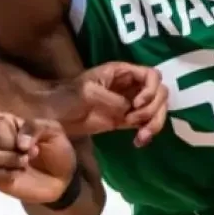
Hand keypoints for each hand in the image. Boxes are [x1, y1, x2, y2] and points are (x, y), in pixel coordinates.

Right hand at [0, 107, 75, 203]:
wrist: (63, 178)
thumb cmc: (56, 150)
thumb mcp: (53, 131)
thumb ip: (35, 127)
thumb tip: (19, 142)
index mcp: (9, 124)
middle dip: (10, 143)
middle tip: (33, 150)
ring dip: (6, 159)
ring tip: (26, 161)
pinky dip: (2, 174)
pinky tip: (18, 174)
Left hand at [47, 62, 167, 145]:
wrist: (53, 115)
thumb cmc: (67, 97)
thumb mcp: (87, 92)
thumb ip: (111, 99)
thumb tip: (130, 110)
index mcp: (123, 72)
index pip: (152, 75)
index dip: (151, 90)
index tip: (137, 104)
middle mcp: (131, 86)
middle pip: (160, 93)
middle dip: (154, 109)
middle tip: (135, 122)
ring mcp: (130, 103)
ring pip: (157, 109)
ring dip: (154, 123)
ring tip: (141, 138)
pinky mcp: (126, 120)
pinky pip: (146, 123)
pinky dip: (148, 133)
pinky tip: (138, 142)